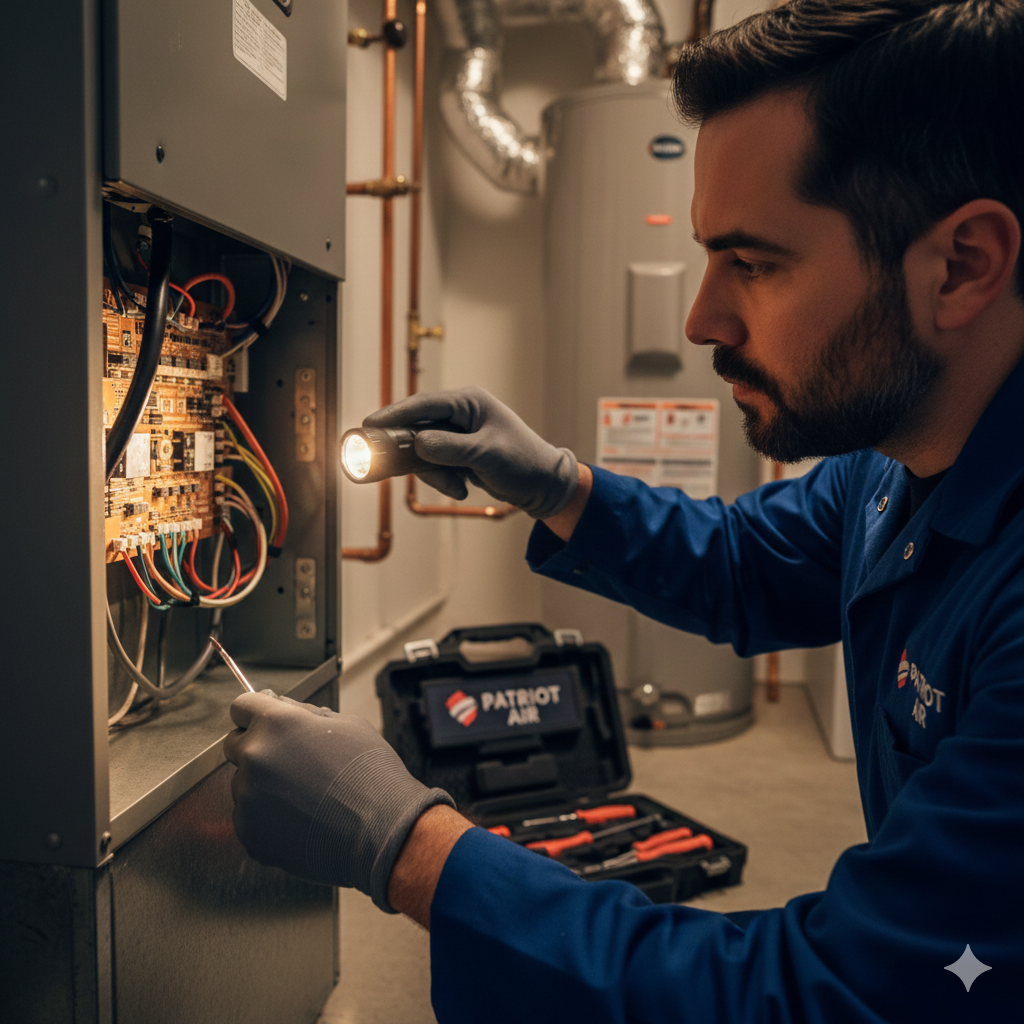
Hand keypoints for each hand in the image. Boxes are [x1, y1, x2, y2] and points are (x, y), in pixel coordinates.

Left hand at [224, 693, 454, 912]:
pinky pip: (249, 817)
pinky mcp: (250, 833)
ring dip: (264, 786)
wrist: (381, 830)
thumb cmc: (370, 775)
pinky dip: (268, 818)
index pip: (242, 707)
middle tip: (292, 764)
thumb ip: (306, 714)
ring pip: (244, 784)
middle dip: (258, 749)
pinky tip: (300, 818)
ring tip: (304, 797)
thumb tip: (284, 708)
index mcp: (276, 724)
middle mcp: (255, 757)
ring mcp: (248, 798)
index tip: (262, 722)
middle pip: (235, 745)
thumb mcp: (347, 724)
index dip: (254, 713)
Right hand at [364, 386, 578, 518]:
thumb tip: (417, 444)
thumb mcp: (486, 455)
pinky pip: (434, 465)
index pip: (423, 404)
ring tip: (457, 486)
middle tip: (389, 466)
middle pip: (417, 428)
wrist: (543, 486)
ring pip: (423, 452)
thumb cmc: (523, 463)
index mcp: (469, 402)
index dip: (394, 414)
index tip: (368, 426)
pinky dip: (443, 480)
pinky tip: (463, 487)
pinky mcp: (457, 453)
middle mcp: (460, 414)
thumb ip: (450, 449)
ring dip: (434, 474)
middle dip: (413, 454)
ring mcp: (458, 434)